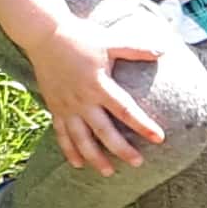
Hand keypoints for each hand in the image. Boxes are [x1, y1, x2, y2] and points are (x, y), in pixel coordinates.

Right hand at [16, 0, 169, 174]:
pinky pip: (61, 134)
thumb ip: (135, 48)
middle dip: (121, 149)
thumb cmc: (80, 37)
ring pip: (81, 139)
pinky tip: (78, 164)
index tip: (159, 138)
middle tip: (137, 163)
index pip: (125, 110)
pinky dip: (69, 150)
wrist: (44, 34)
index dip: (142, 125)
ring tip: (108, 172)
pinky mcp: (55, 108)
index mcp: (99, 85)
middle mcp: (82, 100)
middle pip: (104, 131)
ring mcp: (67, 106)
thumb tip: (163, 50)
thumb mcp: (109, 41)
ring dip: (94, 157)